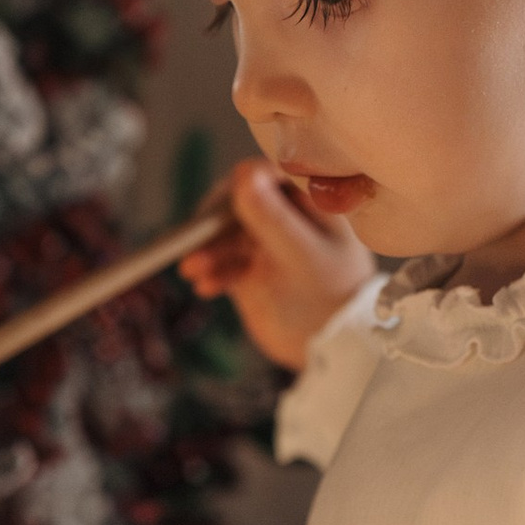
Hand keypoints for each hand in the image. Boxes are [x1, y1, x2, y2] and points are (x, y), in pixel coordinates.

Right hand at [181, 155, 373, 370]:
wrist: (330, 352)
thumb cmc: (329, 301)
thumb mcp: (301, 256)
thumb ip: (273, 217)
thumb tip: (244, 172)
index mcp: (312, 202)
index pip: (270, 173)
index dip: (242, 185)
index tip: (221, 207)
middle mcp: (289, 216)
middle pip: (240, 201)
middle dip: (215, 222)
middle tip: (195, 240)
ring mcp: (267, 242)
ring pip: (225, 232)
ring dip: (206, 249)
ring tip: (193, 270)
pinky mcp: (250, 267)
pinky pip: (221, 259)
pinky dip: (211, 270)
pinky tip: (206, 286)